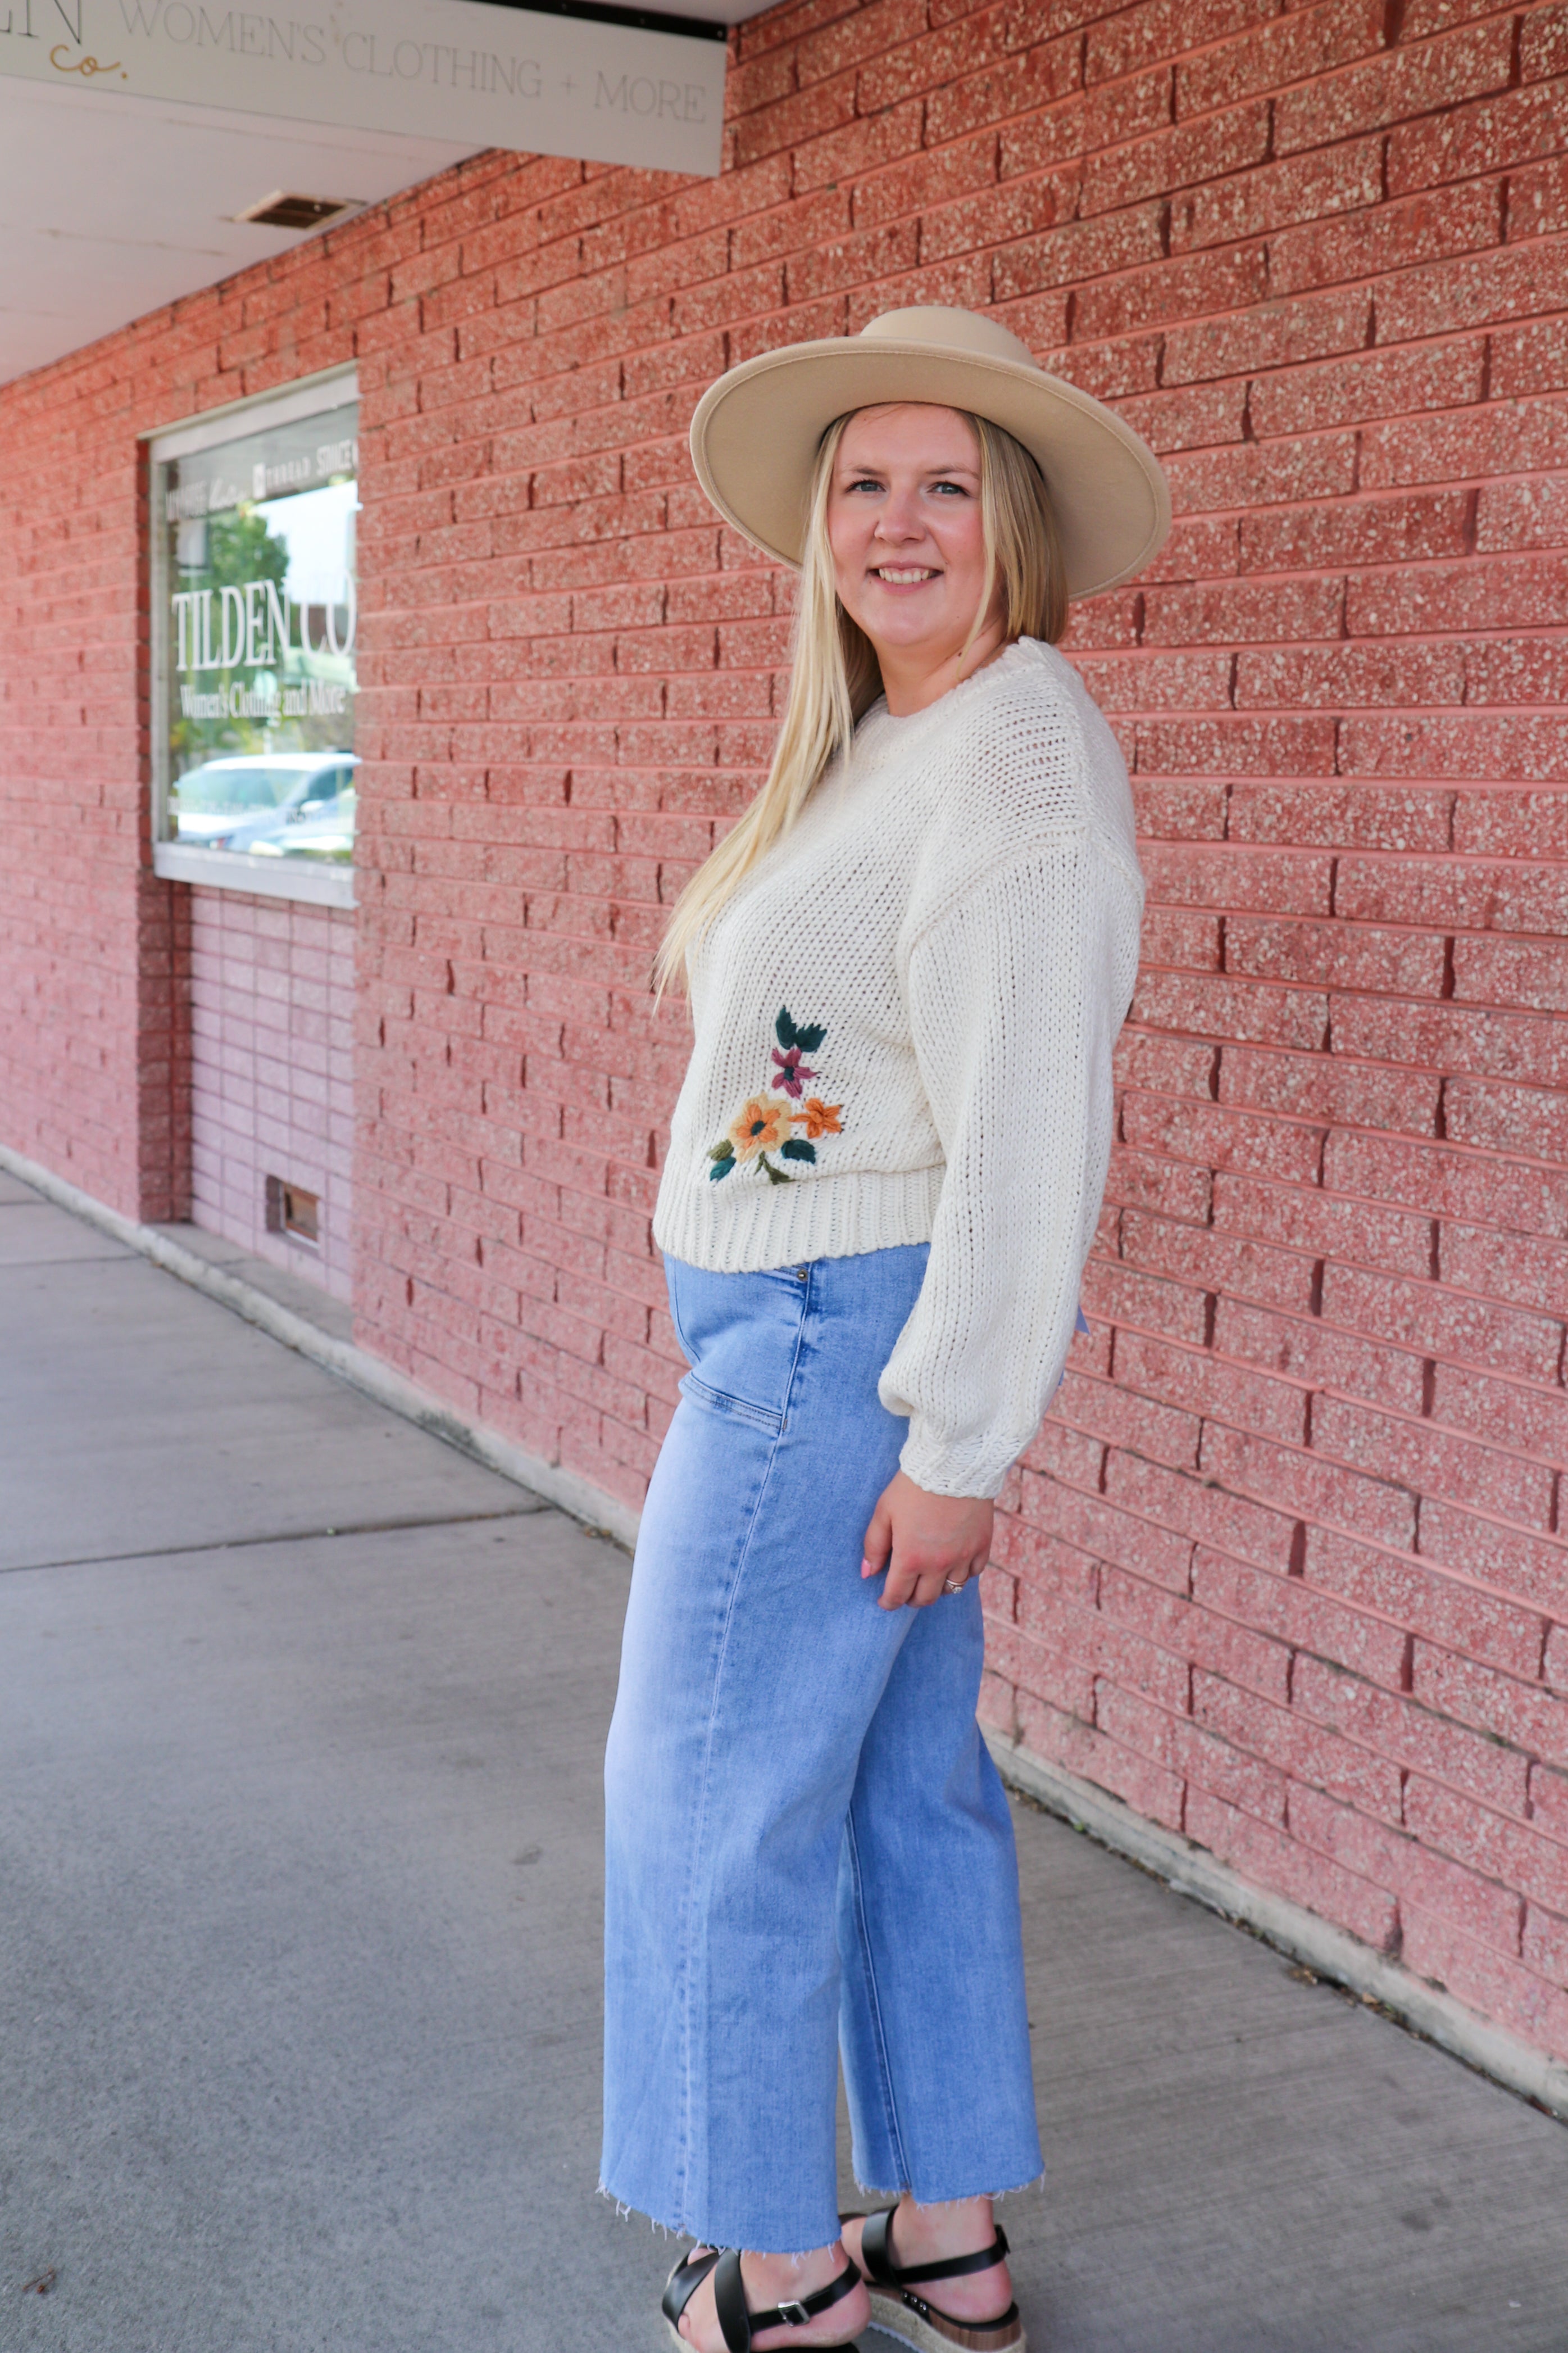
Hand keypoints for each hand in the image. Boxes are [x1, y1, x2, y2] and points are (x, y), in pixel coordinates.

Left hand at [861, 1471, 993, 1610]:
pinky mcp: (982, 1545)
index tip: (884, 1601)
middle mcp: (939, 1564)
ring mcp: (964, 1556)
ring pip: (951, 1590)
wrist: (953, 1462)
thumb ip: (874, 1545)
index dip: (888, 1602)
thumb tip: (867, 1573)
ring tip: (928, 1578)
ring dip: (936, 1588)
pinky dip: (961, 1574)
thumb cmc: (912, 1486)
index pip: (897, 1595)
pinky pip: (973, 1573)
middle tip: (905, 1591)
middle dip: (911, 1599)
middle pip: (925, 1599)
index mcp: (911, 1557)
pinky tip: (952, 1564)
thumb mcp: (884, 1511)